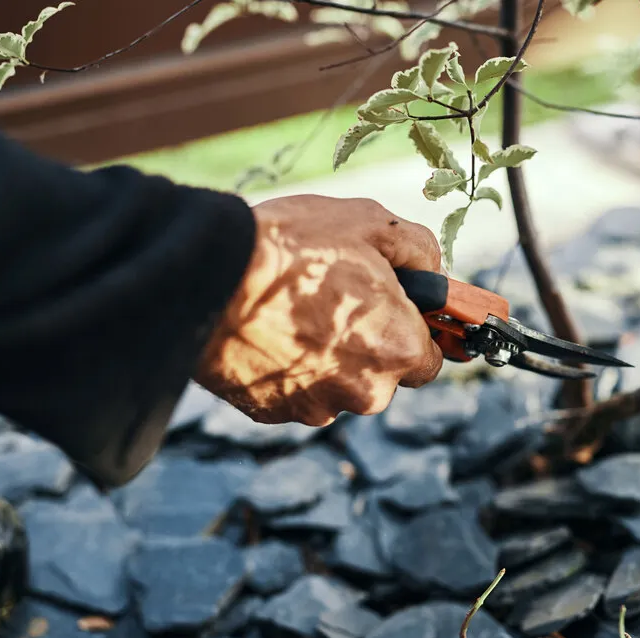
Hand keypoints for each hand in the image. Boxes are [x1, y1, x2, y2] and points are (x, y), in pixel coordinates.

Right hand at [195, 194, 443, 425]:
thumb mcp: (373, 223)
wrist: (207, 276)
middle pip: (382, 374)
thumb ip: (419, 252)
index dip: (414, 331)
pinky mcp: (272, 412)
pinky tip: (269, 330)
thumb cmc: (293, 247)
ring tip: (294, 309)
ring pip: (336, 384)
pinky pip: (293, 390)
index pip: (430, 359)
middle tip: (335, 298)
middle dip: (367, 342)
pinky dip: (287, 366)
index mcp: (399, 349)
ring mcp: (316, 406)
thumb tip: (432, 272)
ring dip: (325, 356)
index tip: (397, 312)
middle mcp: (366, 391)